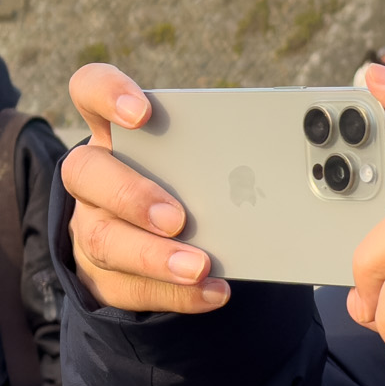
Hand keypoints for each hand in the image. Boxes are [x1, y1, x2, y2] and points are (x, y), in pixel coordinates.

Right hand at [60, 64, 226, 312]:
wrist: (164, 247)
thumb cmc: (187, 187)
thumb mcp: (198, 160)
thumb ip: (225, 146)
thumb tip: (299, 131)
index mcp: (115, 133)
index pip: (89, 91)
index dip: (106, 94)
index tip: (142, 113)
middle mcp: (93, 177)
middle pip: (85, 173)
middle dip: (132, 195)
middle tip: (177, 218)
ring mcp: (91, 226)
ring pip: (104, 240)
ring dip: (155, 257)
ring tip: (199, 266)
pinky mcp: (101, 276)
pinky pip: (129, 287)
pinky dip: (175, 294)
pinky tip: (211, 291)